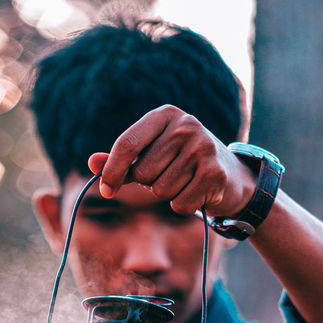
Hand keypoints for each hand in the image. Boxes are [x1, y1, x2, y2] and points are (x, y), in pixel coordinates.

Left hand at [88, 106, 254, 216]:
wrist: (230, 176)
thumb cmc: (182, 164)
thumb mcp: (152, 155)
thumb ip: (123, 160)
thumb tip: (92, 164)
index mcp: (165, 116)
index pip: (127, 144)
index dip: (112, 171)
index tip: (106, 190)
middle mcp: (185, 125)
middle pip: (143, 173)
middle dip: (150, 184)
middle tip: (169, 176)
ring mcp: (202, 147)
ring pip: (160, 191)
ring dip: (169, 196)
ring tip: (185, 182)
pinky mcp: (214, 173)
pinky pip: (179, 205)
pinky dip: (184, 206)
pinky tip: (197, 193)